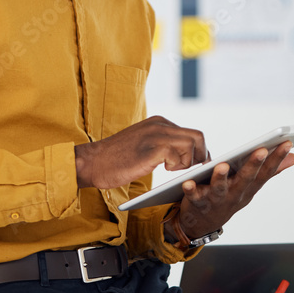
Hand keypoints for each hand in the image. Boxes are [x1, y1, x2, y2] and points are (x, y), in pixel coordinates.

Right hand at [75, 116, 207, 188]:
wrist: (93, 162)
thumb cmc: (115, 158)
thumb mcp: (142, 143)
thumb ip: (160, 143)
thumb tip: (183, 153)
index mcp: (158, 122)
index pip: (191, 133)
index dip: (198, 150)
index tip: (195, 164)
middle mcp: (160, 125)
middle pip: (198, 136)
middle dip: (200, 156)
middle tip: (190, 169)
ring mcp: (156, 136)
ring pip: (192, 144)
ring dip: (188, 162)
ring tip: (171, 169)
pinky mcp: (152, 149)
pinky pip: (178, 156)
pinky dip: (176, 166)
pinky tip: (163, 169)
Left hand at [169, 140, 293, 242]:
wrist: (204, 223)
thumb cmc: (230, 197)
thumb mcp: (251, 186)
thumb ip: (271, 171)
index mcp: (249, 188)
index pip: (266, 172)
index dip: (277, 159)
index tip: (287, 143)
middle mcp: (235, 194)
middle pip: (246, 178)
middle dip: (254, 164)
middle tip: (261, 150)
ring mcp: (217, 199)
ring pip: (220, 188)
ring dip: (221, 178)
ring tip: (222, 166)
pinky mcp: (197, 202)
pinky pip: (194, 196)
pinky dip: (191, 190)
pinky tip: (188, 182)